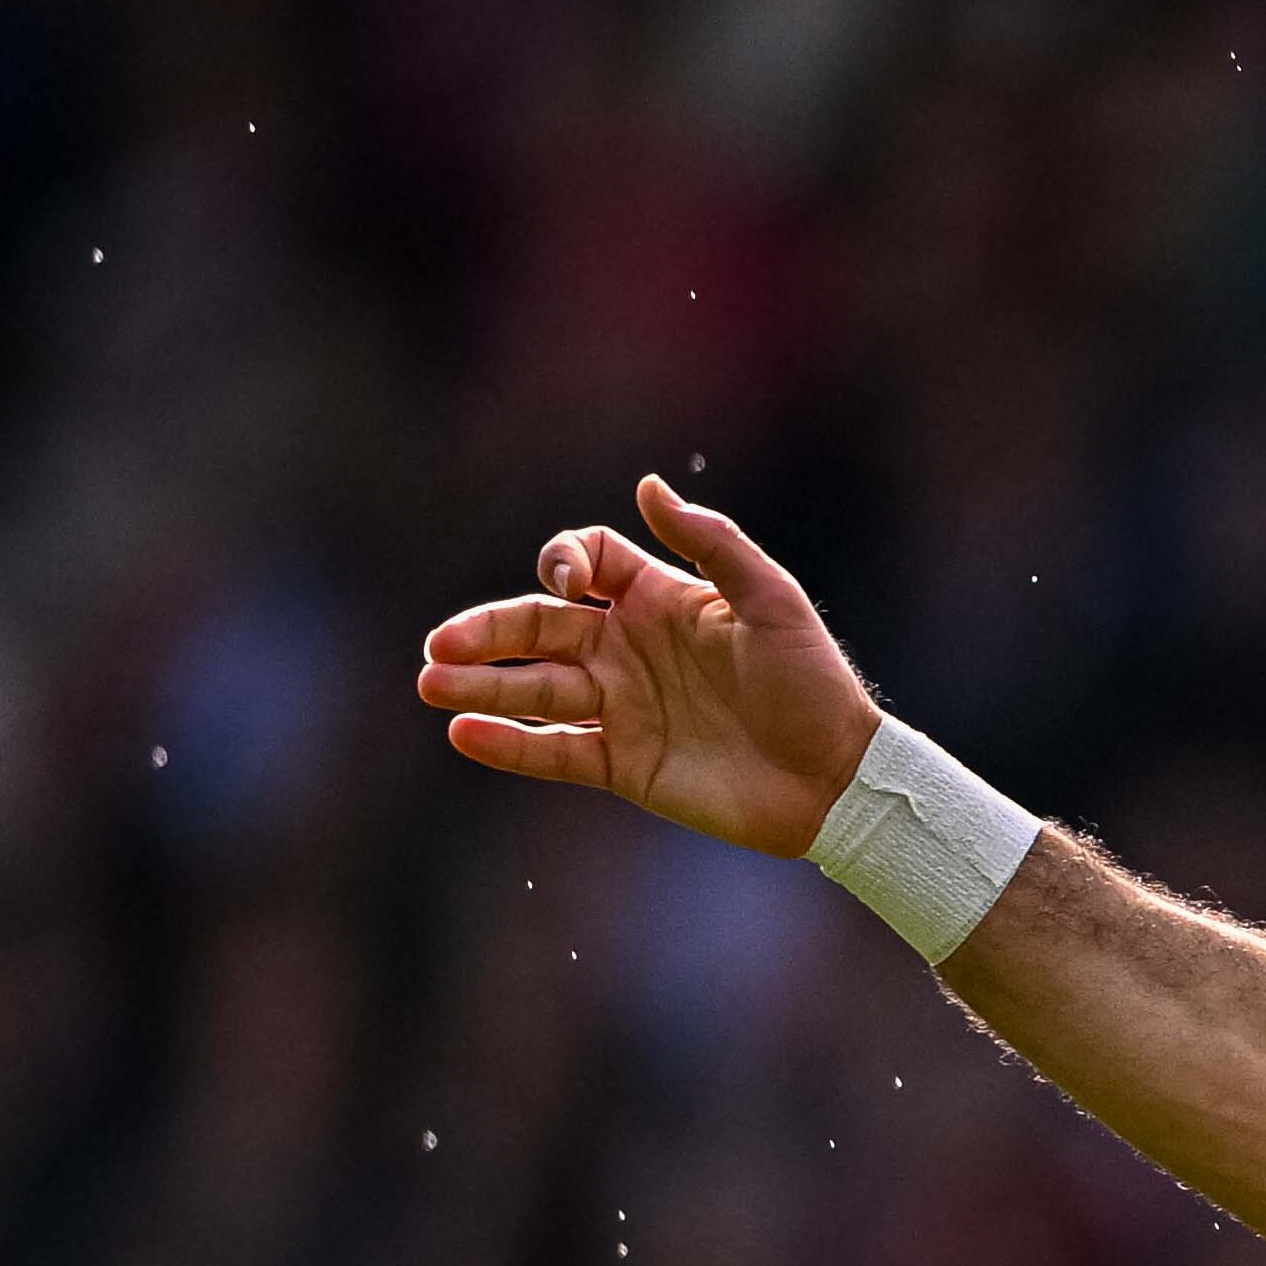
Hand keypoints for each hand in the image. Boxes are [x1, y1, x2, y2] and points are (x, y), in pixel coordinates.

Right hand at [415, 477, 891, 858]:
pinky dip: (509, 745)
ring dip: (479, 685)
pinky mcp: (624, 764)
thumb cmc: (812, 684)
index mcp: (659, 600)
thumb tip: (645, 486)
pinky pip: (554, 751)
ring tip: (430, 684)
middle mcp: (629, 649)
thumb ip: (710, 542)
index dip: (565, 563)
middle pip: (539, 627)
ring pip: (534, 689)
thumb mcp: (770, 601)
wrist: (835, 780)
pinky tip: (464, 734)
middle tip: (439, 644)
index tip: (570, 584)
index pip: (586, 562)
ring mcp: (622, 708)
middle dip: (487, 632)